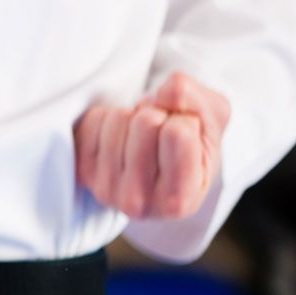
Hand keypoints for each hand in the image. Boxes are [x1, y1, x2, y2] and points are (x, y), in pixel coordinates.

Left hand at [75, 72, 230, 219]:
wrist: (156, 164)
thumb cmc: (192, 145)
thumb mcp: (213, 121)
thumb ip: (197, 100)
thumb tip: (165, 92)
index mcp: (179, 199)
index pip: (177, 133)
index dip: (185, 120)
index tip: (185, 135)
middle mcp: (138, 202)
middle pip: (145, 122)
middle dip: (158, 115)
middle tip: (161, 134)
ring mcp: (105, 188)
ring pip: (118, 118)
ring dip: (133, 115)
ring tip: (142, 137)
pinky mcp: (82, 170)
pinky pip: (94, 119)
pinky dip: (110, 117)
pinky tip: (121, 138)